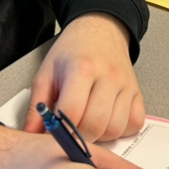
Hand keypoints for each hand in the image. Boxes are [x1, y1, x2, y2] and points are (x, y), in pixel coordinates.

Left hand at [23, 12, 144, 142]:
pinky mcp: (138, 92)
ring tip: (86, 124)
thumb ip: (37, 106)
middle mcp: (108, 77)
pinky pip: (134, 124)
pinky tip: (107, 122)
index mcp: (82, 69)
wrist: (100, 31)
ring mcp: (126, 85)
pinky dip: (121, 131)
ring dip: (99, 136)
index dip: (60, 131)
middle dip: (78, 137)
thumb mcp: (46, 72)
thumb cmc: (72, 52)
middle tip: (69, 132)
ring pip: (115, 129)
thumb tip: (31, 135)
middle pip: (95, 125)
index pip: (72, 113)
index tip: (53, 135)